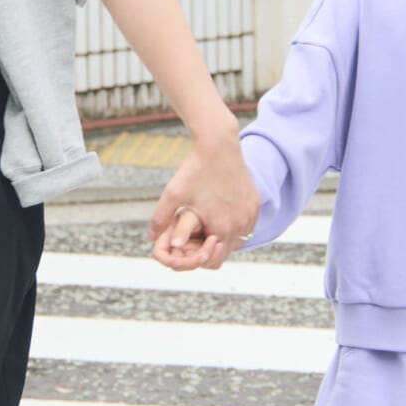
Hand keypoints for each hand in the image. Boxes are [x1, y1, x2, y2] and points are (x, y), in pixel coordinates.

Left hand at [149, 129, 260, 271]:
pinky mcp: (255, 203)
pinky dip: (236, 224)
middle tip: (198, 235)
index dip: (199, 256)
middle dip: (211, 249)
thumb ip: (160, 220)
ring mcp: (250, 214)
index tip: (191, 244)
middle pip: (226, 252)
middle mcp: (241, 225)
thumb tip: (149, 238)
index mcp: (221, 228)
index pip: (213, 260)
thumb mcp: (172, 195)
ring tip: (209, 226)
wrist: (218, 145)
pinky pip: (247, 224)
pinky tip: (222, 214)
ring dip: (225, 238)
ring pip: (239, 239)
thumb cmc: (195, 170)